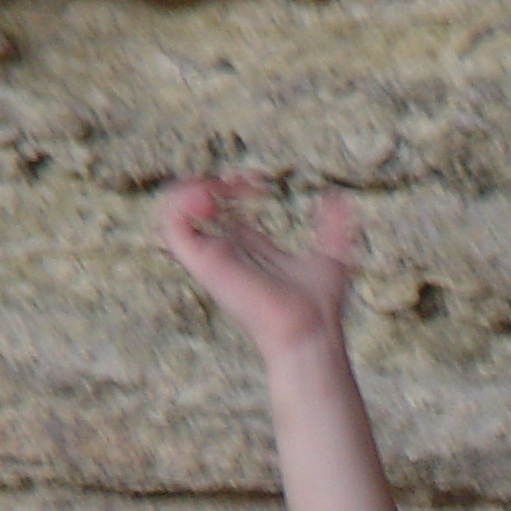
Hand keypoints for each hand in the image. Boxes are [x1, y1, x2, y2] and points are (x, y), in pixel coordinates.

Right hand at [155, 174, 357, 363]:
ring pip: (171, 216)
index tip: (256, 181)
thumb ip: (334, 226)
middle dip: (206, 184)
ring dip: (186, 191)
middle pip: (193, 209)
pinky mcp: (203, 263)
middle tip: (235, 181)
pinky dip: (181, 204)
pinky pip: (170, 227)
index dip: (233, 187)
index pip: (225, 211)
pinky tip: (210, 197)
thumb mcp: (332, 254)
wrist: (310, 330)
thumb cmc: (319, 307)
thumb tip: (340, 195)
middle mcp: (225, 254)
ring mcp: (212, 258)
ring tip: (214, 188)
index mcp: (248, 250)